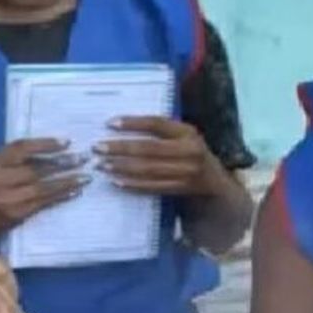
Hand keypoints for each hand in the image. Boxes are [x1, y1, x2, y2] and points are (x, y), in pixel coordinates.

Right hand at [0, 138, 88, 238]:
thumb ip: (9, 157)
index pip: (22, 149)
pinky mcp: (14, 216)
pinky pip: (42, 205)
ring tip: (85, 176)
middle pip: (36, 170)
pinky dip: (59, 197)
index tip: (67, 142)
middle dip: (63, 164)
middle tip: (84, 159)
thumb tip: (46, 150)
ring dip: (66, 182)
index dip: (45, 145)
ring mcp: (6, 201)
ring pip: (42, 189)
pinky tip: (73, 192)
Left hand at [95, 117, 224, 197]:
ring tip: (101, 165)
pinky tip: (115, 180)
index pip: (156, 124)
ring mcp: (186, 172)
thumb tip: (120, 125)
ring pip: (147, 170)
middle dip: (120, 148)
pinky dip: (132, 184)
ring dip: (121, 168)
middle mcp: (189, 151)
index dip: (133, 123)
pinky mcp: (179, 189)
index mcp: (187, 132)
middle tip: (98, 148)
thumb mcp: (182, 135)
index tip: (110, 123)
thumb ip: (160, 130)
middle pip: (148, 149)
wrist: (213, 180)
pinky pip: (151, 186)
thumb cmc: (190, 151)